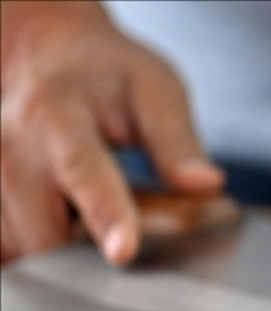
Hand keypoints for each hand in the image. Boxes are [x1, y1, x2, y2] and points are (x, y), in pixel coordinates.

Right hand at [0, 1, 222, 264]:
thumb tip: (206, 184)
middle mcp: (11, 146)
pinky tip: (59, 220)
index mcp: (58, 114)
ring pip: (19, 247)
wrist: (42, 50)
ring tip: (81, 212)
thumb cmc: (104, 72)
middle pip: (42, 232)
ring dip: (57, 249)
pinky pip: (5, 246)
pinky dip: (36, 245)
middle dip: (83, 254)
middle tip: (122, 237)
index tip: (123, 252)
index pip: (83, 172)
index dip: (105, 215)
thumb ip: (176, 142)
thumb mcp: (154, 91)